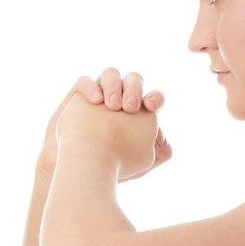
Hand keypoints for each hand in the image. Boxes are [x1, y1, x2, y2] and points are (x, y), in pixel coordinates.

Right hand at [52, 67, 171, 181]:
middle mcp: (121, 101)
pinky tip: (96, 101)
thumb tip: (166, 144)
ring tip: (113, 106)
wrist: (80, 169)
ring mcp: (100, 97)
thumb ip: (159, 153)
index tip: (152, 107)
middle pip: (134, 81)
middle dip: (134, 90)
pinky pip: (84, 83)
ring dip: (114, 87)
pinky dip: (91, 88)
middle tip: (129, 107)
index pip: (153, 98)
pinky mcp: (78, 98)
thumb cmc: (112, 167)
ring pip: (111, 76)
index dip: (155, 98)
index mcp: (140, 115)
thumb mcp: (141, 163)